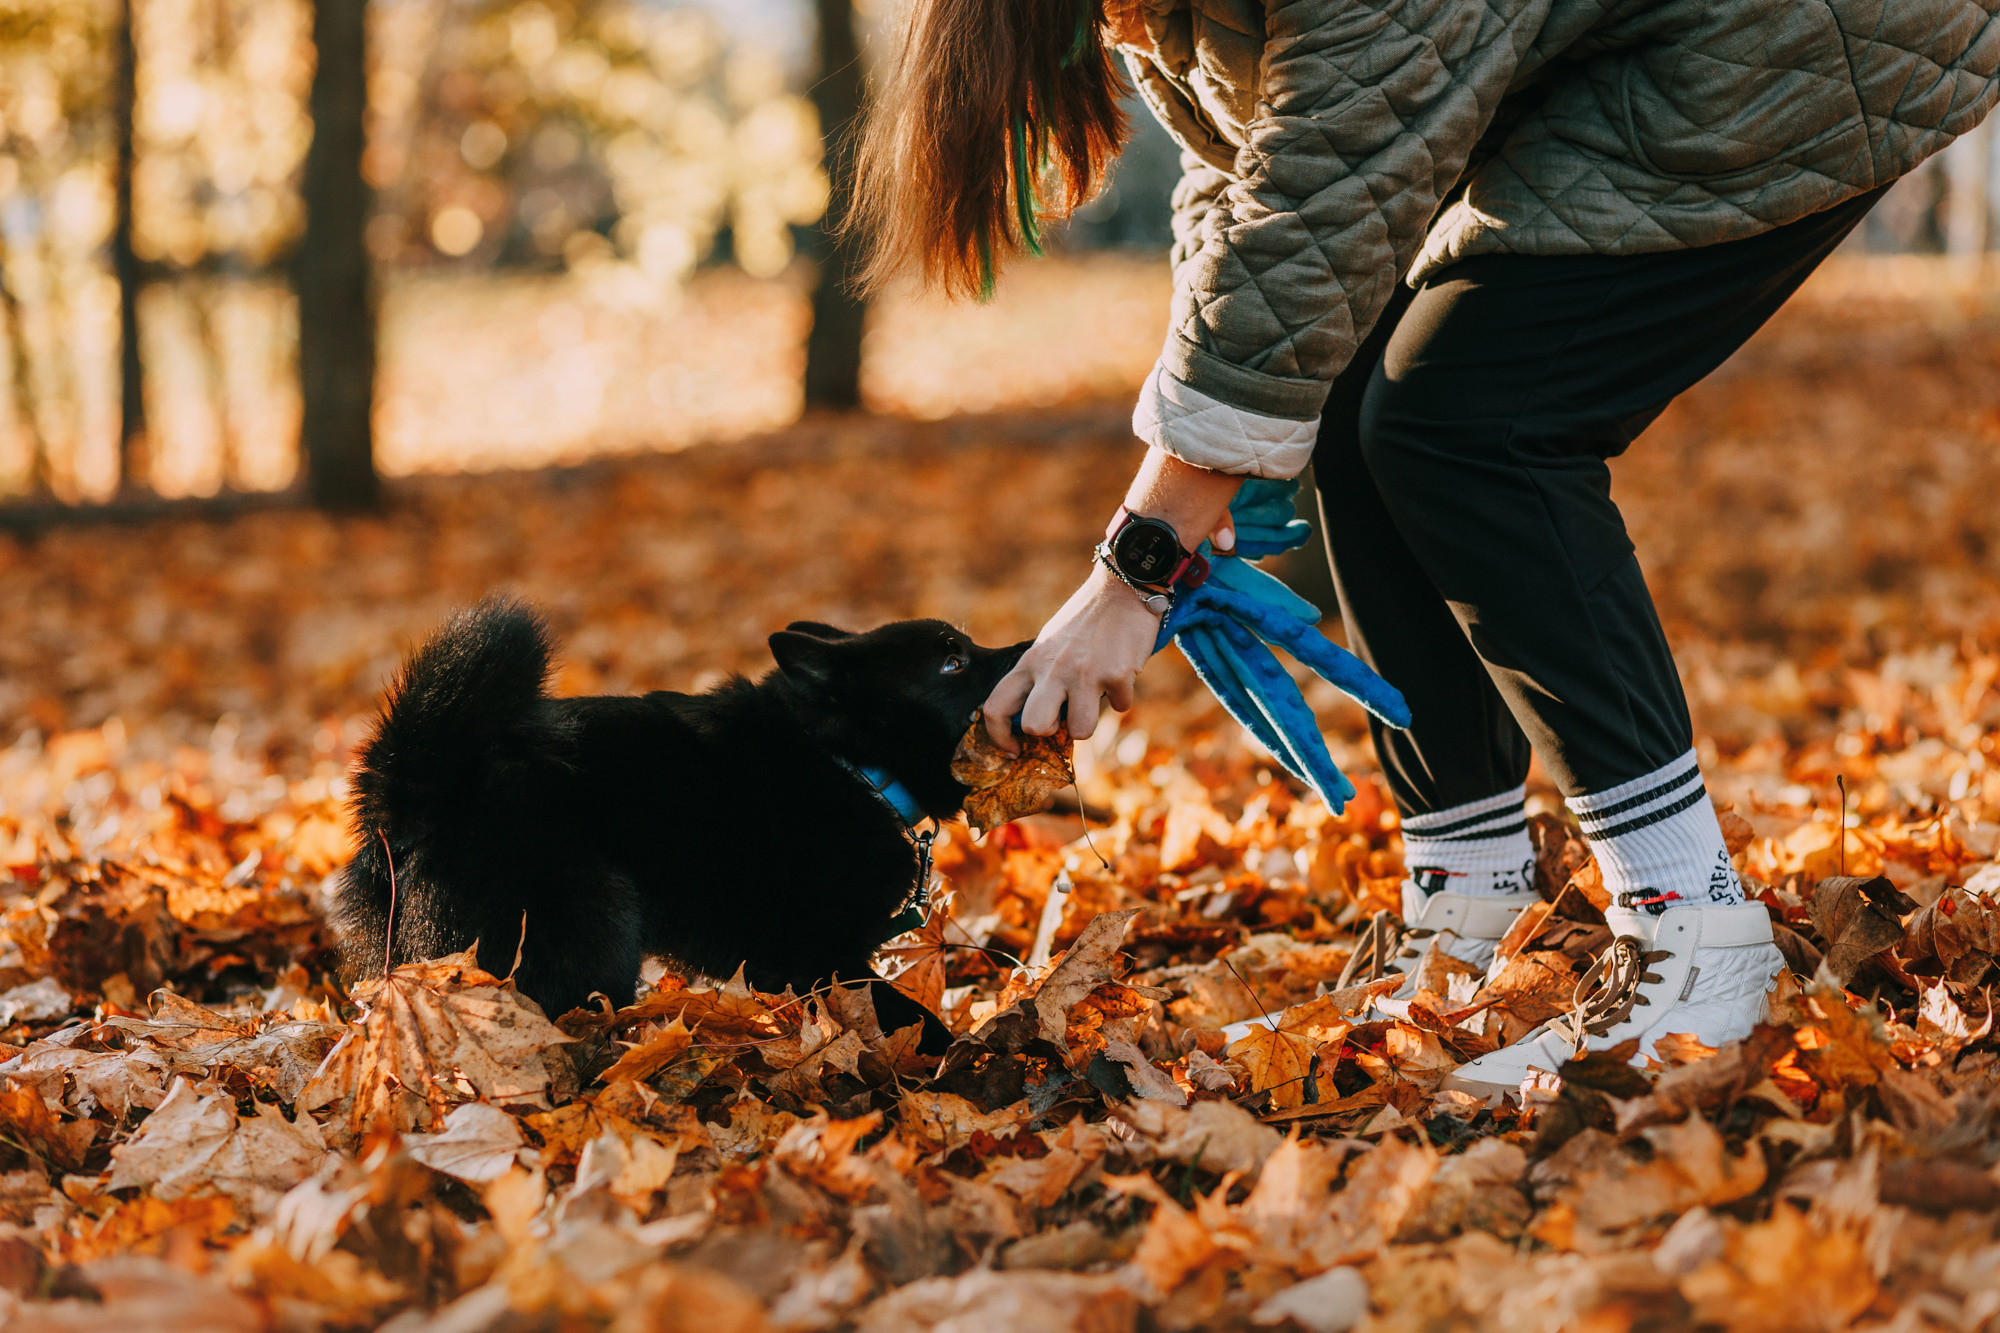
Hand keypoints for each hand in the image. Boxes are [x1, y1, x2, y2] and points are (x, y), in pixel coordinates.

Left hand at [981, 563, 1160, 751]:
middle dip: (1050, 732)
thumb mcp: (1049, 644)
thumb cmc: (1084, 621)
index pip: (995, 707)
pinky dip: (1123, 696)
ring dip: (1091, 720)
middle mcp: (1053, 670)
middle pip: (1035, 727)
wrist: (1123, 587)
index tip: (1012, 750)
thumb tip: (1037, 720)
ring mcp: (1085, 673)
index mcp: (1030, 662)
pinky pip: (1120, 706)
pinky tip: (1121, 672)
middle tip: (1062, 718)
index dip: (998, 737)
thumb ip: (1040, 677)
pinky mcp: (1117, 675)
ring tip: (1096, 695)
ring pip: (1081, 731)